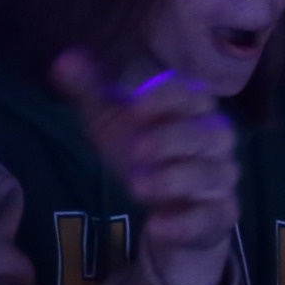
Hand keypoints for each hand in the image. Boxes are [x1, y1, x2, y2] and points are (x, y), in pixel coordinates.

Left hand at [57, 50, 238, 284]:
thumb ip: (89, 90)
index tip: (134, 106)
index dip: (166, 98)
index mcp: (192, 110)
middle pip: (211, 133)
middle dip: (172, 139)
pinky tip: (157, 225)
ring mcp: (220, 180)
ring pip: (214, 174)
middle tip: (136, 149)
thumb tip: (64, 59)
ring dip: (175, 179)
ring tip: (136, 185)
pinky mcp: (219, 216)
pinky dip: (186, 223)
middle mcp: (214, 142)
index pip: (192, 94)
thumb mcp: (110, 121)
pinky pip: (213, 217)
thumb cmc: (141, 151)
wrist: (163, 207)